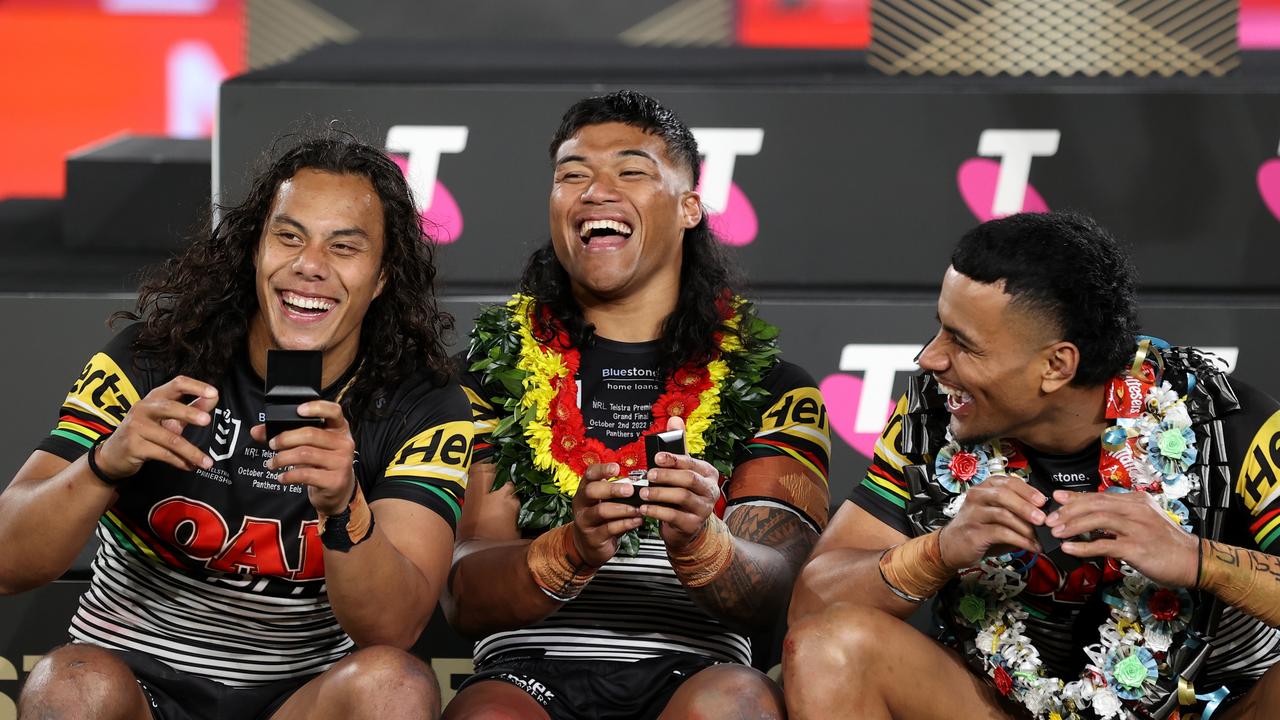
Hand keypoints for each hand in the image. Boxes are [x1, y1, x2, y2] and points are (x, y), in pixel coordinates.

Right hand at [96, 375, 218, 479]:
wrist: (112, 455)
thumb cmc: (145, 433)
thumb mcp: (168, 419)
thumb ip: (191, 408)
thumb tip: (214, 397)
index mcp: (154, 398)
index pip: (176, 384)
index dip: (195, 387)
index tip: (213, 393)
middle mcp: (143, 408)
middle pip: (169, 407)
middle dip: (189, 413)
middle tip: (207, 420)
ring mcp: (136, 427)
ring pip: (170, 439)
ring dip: (192, 452)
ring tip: (208, 462)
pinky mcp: (133, 446)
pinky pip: (163, 454)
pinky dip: (180, 462)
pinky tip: (190, 466)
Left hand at [250, 400, 355, 516]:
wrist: (338, 489)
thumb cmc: (322, 462)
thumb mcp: (309, 445)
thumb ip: (285, 434)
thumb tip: (257, 431)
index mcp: (339, 428)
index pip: (334, 411)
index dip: (317, 408)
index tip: (298, 410)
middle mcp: (344, 443)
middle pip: (311, 434)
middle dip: (285, 438)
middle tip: (272, 444)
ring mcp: (341, 462)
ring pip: (305, 454)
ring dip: (282, 458)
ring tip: (272, 463)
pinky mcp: (335, 480)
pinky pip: (306, 475)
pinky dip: (289, 476)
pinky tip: (282, 476)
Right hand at [570, 462, 643, 566]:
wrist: (589, 545)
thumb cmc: (600, 520)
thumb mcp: (604, 503)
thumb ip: (616, 493)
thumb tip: (638, 483)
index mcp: (585, 491)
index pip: (589, 475)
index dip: (602, 470)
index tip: (616, 468)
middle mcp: (582, 504)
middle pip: (592, 491)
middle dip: (612, 489)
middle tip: (630, 490)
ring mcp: (585, 521)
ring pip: (601, 511)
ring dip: (623, 508)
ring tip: (637, 508)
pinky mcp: (593, 538)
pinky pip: (610, 529)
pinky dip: (626, 523)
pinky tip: (637, 520)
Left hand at [640, 417, 720, 551]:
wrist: (687, 526)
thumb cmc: (683, 493)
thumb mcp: (682, 469)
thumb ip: (678, 445)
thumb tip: (675, 420)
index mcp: (708, 473)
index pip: (692, 463)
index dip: (673, 459)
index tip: (655, 458)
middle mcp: (710, 490)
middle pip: (688, 479)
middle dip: (666, 476)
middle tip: (648, 476)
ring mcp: (704, 509)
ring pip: (682, 497)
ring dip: (659, 494)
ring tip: (643, 493)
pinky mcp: (693, 525)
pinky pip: (674, 517)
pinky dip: (657, 512)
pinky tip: (644, 508)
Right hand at [939, 474, 1045, 568]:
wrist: (951, 546)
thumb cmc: (978, 529)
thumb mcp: (997, 515)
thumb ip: (1016, 512)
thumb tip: (1044, 515)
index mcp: (985, 488)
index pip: (1009, 482)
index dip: (1028, 491)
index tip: (1043, 501)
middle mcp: (977, 497)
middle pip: (1004, 494)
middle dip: (1026, 507)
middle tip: (1043, 519)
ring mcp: (973, 514)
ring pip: (1002, 513)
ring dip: (1025, 526)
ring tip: (1039, 537)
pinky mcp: (973, 532)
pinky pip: (1000, 533)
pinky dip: (1019, 540)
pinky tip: (1030, 546)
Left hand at [1047, 489, 1198, 586]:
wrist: (1194, 561)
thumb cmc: (1166, 543)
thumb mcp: (1144, 521)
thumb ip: (1121, 516)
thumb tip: (1091, 518)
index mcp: (1137, 501)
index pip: (1100, 496)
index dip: (1076, 497)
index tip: (1057, 498)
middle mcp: (1136, 510)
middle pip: (1095, 505)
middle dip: (1069, 511)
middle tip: (1050, 518)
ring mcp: (1137, 528)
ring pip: (1097, 520)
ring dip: (1072, 526)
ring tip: (1055, 532)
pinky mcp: (1136, 548)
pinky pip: (1104, 545)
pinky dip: (1083, 546)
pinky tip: (1070, 548)